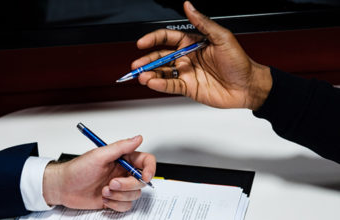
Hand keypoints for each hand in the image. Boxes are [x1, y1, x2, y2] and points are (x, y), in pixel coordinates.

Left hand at [42, 135, 155, 211]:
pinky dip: (115, 204)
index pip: (145, 161)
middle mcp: (123, 172)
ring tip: (104, 191)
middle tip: (111, 183)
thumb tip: (138, 138)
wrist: (63, 188)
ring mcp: (119, 187)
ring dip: (119, 195)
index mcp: (123, 159)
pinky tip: (104, 199)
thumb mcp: (99, 155)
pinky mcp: (115, 199)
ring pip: (134, 195)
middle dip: (127, 185)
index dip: (150, 169)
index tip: (144, 176)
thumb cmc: (77, 170)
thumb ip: (121, 147)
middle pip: (140, 181)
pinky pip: (126, 206)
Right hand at [134, 1, 271, 110]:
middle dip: (147, 60)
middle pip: (161, 57)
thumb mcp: (222, 37)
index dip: (153, 39)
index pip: (167, 38)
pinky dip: (161, 85)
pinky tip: (153, 83)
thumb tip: (189, 6)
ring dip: (151, 74)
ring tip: (142, 76)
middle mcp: (187, 57)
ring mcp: (187, 73)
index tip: (142, 43)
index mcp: (192, 43)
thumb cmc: (239, 61)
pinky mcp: (189, 88)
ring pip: (163, 73)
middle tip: (137, 64)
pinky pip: (172, 85)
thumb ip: (203, 23)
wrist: (248, 85)